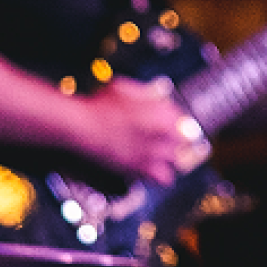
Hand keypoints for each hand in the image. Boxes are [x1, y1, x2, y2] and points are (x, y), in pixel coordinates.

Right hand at [77, 74, 206, 184]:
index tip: (168, 122)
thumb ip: (143, 93)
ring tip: (157, 154)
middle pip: (183, 141)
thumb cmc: (99, 106)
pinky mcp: (143, 170)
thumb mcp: (123, 87)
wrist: (82, 127)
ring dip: (169, 157)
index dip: (173, 120)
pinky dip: (160, 175)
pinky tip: (151, 168)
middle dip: (173, 139)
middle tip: (161, 137)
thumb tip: (150, 96)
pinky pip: (164, 179)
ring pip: (176, 160)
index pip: (182, 119)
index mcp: (163, 113)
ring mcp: (155, 154)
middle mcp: (164, 135)